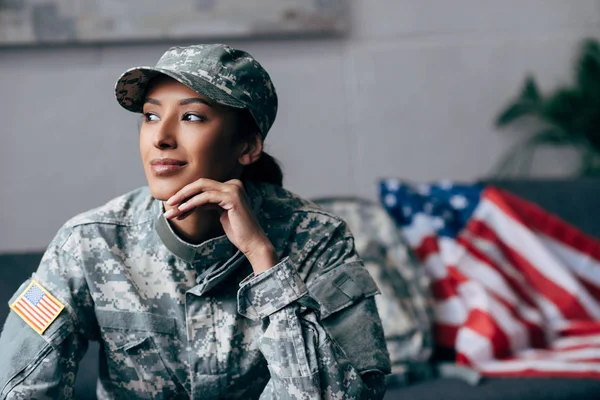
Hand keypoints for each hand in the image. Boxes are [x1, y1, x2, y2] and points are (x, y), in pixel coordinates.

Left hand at [163, 179, 277, 273]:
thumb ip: (208, 204)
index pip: (204, 186)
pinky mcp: (232, 197)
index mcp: (231, 186)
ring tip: (172, 209)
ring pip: (201, 188)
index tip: (174, 205)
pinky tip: (182, 210)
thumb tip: (188, 201)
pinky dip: (192, 202)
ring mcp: (234, 189)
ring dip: (184, 198)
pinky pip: (206, 197)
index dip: (187, 195)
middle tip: (169, 203)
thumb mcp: (220, 213)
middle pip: (201, 183)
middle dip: (183, 193)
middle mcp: (234, 184)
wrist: (252, 242)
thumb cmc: (237, 231)